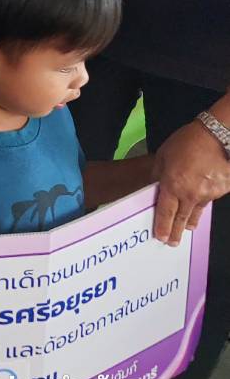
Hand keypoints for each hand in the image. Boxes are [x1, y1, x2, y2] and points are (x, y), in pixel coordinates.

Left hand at [151, 119, 229, 245]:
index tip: (160, 237)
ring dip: (190, 221)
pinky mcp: (222, 190)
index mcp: (172, 185)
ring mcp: (208, 194)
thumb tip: (156, 186)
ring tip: (187, 228)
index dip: (162, 226)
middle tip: (173, 243)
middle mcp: (190, 194)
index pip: (165, 212)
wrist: (217, 136)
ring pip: (197, 211)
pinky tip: (200, 204)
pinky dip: (203, 203)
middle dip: (177, 231)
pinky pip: (209, 200)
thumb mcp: (163, 156)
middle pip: (182, 218)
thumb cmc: (186, 142)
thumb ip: (158, 174)